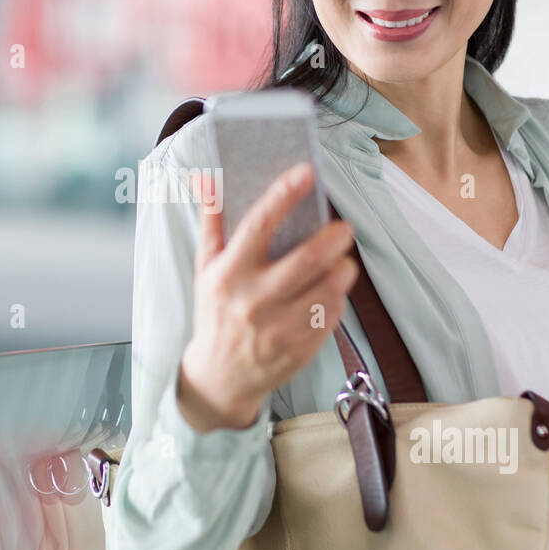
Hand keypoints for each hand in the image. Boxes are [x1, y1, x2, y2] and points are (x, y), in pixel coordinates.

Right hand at [177, 162, 357, 432]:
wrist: (220, 376)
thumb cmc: (215, 313)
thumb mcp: (205, 268)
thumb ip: (211, 222)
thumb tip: (207, 180)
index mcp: (228, 275)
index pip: (258, 226)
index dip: (283, 196)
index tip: (305, 173)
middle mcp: (253, 301)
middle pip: (306, 260)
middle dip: (333, 238)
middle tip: (344, 228)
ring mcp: (278, 328)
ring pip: (327, 289)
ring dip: (342, 268)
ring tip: (341, 259)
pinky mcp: (300, 349)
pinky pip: (331, 316)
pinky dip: (338, 298)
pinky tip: (331, 290)